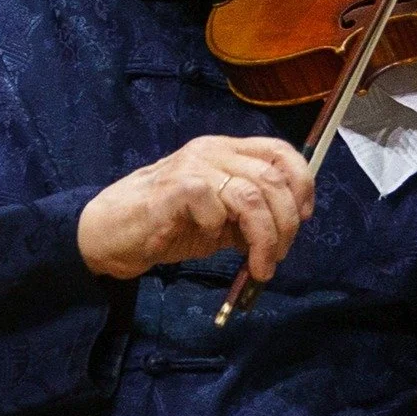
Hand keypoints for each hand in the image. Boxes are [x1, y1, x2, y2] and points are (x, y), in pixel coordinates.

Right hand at [78, 135, 313, 282]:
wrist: (111, 232)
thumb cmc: (166, 225)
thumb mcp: (218, 219)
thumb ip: (249, 216)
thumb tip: (286, 230)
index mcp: (226, 151)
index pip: (279, 151)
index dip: (302, 182)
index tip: (304, 216)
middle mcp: (212, 151)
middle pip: (273, 178)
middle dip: (287, 223)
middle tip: (279, 254)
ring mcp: (193, 166)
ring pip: (251, 195)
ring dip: (264, 237)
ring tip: (259, 264)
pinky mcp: (175, 187)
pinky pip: (216, 207)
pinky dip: (221, 230)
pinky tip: (211, 241)